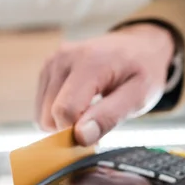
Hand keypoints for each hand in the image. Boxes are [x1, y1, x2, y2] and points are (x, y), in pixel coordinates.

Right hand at [35, 24, 174, 144]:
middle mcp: (63, 57)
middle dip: (71, 130)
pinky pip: (42, 108)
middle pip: (50, 115)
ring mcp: (52, 61)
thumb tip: (80, 137)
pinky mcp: (47, 69)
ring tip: (91, 112)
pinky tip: (81, 105)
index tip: (98, 138)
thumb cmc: (142, 72)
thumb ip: (110, 116)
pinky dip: (59, 114)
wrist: (138, 46)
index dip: (77, 134)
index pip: (66, 110)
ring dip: (65, 122)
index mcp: (89, 62)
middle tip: (98, 123)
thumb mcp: (139, 96)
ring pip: (43, 115)